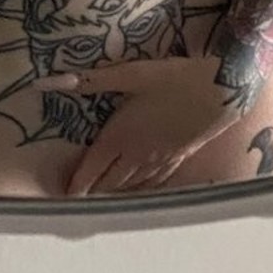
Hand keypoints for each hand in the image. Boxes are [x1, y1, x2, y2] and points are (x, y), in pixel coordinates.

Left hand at [34, 55, 243, 195]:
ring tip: (102, 198)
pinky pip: (153, 183)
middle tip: (79, 199)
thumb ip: (92, 80)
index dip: (76, 184)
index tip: (64, 196)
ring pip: (131, 185)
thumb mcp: (131, 74)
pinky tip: (140, 188)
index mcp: (120, 137)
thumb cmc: (173, 80)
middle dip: (92, 191)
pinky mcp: (178, 159)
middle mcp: (137, 155)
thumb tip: (51, 82)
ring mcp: (159, 161)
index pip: (90, 168)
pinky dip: (140, 189)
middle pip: (109, 182)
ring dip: (114, 193)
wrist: (220, 92)